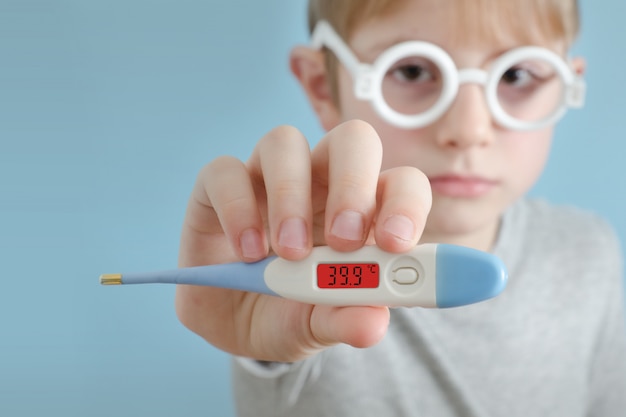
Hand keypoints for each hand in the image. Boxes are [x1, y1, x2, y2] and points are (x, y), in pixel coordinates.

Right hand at [175, 120, 431, 361]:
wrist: (232, 323)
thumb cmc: (289, 314)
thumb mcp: (317, 326)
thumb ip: (345, 320)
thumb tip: (372, 322)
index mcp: (363, 212)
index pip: (401, 184)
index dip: (406, 204)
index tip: (396, 245)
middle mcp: (321, 182)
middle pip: (352, 141)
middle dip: (353, 185)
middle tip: (343, 241)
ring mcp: (269, 178)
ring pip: (285, 142)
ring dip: (291, 196)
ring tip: (288, 254)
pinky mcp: (220, 186)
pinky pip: (225, 170)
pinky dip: (237, 208)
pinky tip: (246, 251)